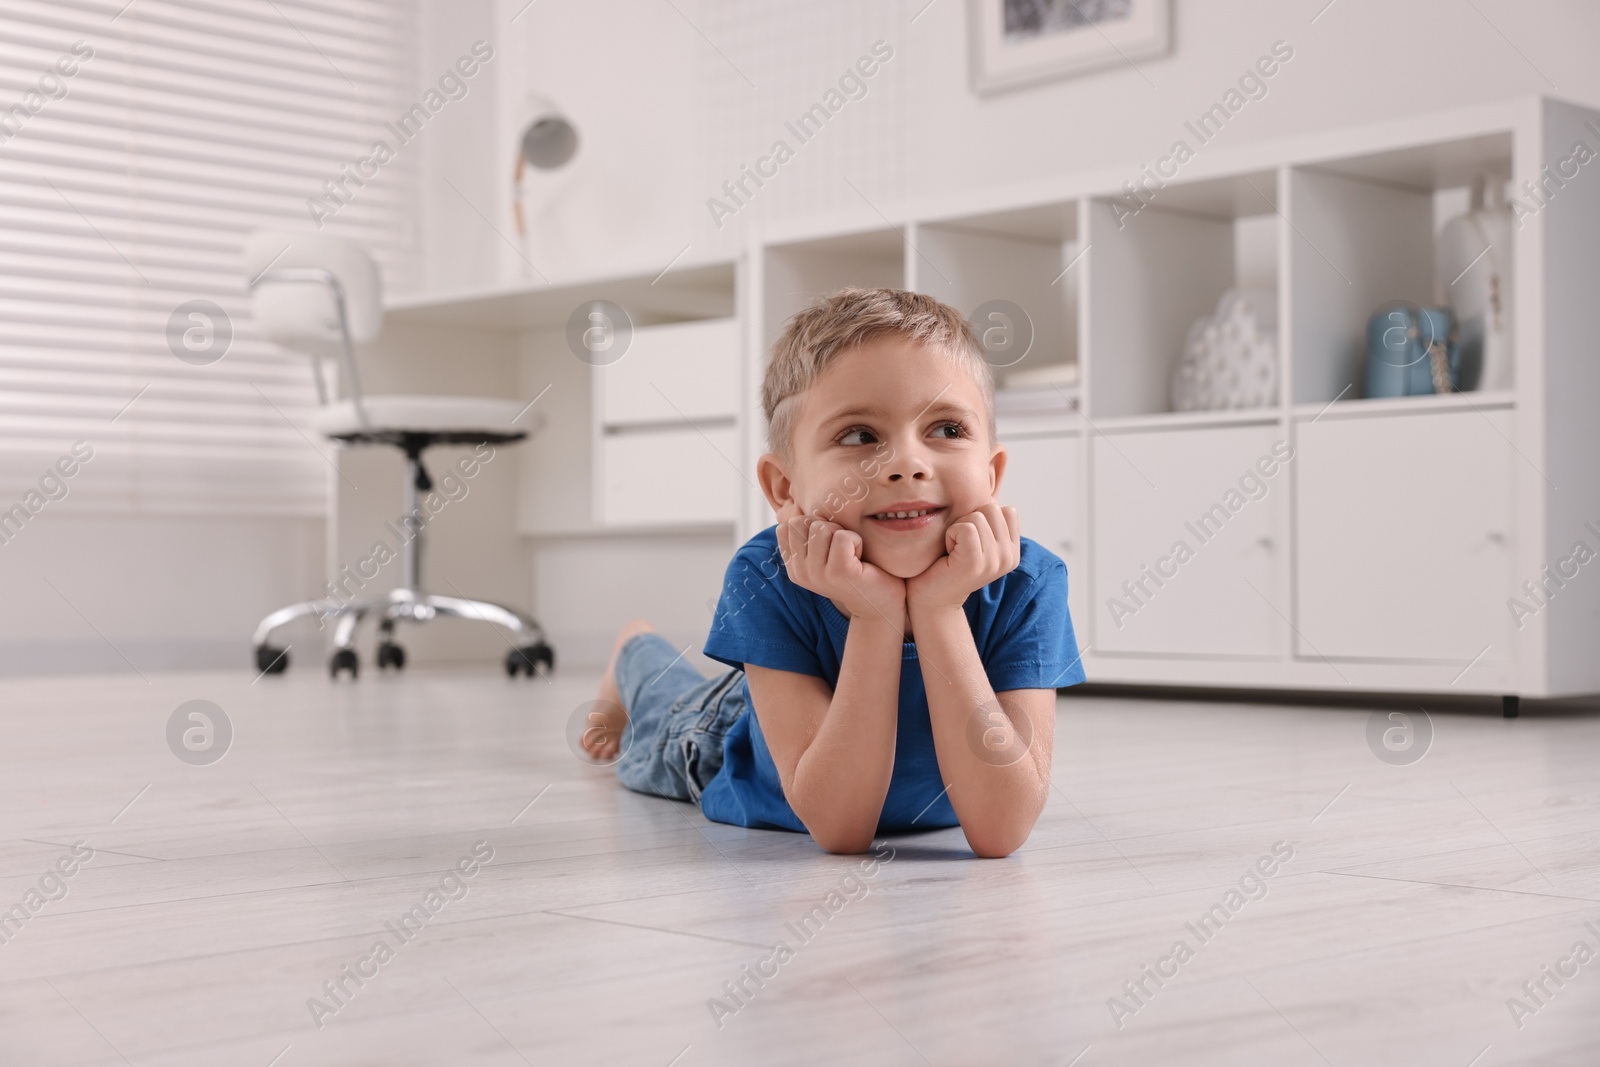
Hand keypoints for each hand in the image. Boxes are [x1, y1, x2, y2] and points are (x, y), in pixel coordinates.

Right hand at [775, 503, 906, 631]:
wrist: (881, 601)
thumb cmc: (856, 568)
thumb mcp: (825, 551)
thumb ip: (809, 533)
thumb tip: (799, 503)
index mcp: (793, 566)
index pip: (788, 525)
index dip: (812, 524)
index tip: (829, 543)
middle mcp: (800, 573)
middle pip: (802, 523)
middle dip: (826, 527)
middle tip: (842, 548)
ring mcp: (817, 574)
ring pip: (821, 528)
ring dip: (843, 534)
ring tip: (852, 554)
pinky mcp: (838, 573)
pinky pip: (842, 537)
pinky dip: (857, 541)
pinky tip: (861, 558)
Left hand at [906, 503, 1020, 613]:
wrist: (930, 598)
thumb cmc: (946, 563)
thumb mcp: (974, 538)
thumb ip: (988, 519)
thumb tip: (990, 487)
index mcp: (1013, 551)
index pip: (1005, 509)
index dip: (980, 516)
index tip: (968, 540)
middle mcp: (1010, 557)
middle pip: (992, 507)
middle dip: (968, 520)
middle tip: (958, 546)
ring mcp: (996, 561)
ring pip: (977, 515)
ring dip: (957, 528)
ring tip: (952, 551)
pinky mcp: (977, 562)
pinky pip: (965, 527)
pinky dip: (950, 535)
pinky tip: (947, 554)